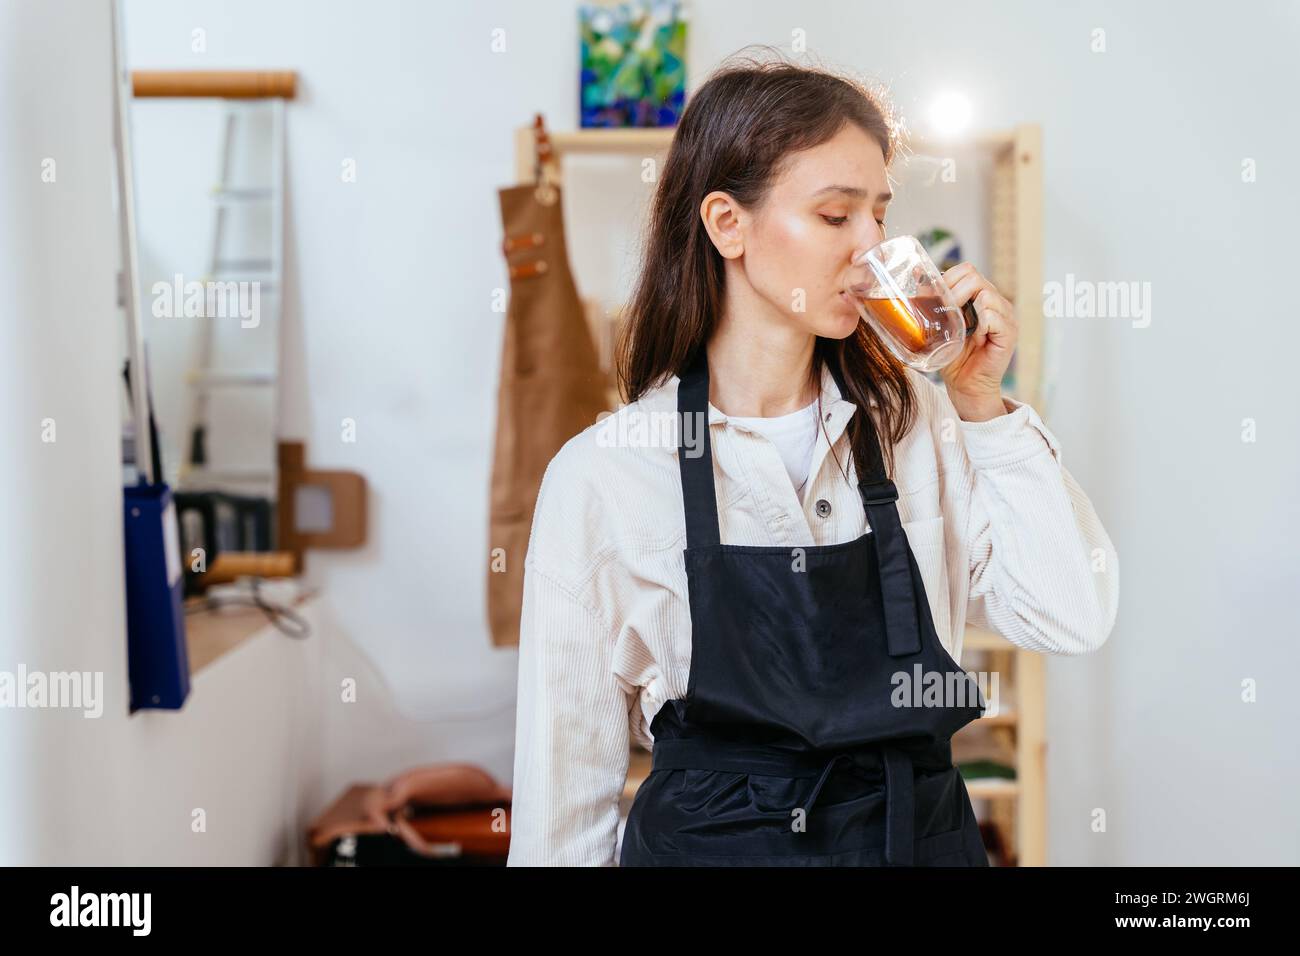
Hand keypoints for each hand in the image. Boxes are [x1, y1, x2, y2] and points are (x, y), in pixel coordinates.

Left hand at [938, 262, 1017, 419]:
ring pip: (985, 294)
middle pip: (974, 277)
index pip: (966, 270)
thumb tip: (916, 272)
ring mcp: (1006, 316)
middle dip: (953, 293)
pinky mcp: (1009, 332)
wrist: (965, 385)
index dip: (948, 280)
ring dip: (966, 311)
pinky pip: (992, 316)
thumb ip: (933, 300)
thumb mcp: (940, 323)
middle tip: (946, 315)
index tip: (936, 300)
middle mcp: (996, 301)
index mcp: (981, 296)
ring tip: (962, 329)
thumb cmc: (952, 355)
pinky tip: (975, 338)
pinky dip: (979, 325)